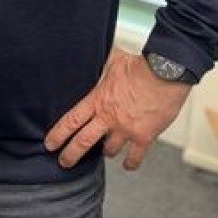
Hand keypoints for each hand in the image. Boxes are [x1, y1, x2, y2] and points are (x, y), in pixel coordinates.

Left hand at [44, 48, 191, 170]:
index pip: (71, 120)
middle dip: (71, 155)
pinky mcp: (144, 136)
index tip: (50, 144)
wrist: (167, 73)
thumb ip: (101, 63)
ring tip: (105, 152)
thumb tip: (93, 53)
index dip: (58, 134)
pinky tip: (128, 164)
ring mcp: (126, 129)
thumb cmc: (141, 66)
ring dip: (106, 152)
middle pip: (83, 141)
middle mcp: (109, 117)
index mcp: (98, 100)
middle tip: (64, 162)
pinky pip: (135, 156)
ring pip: (109, 150)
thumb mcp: (113, 60)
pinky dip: (131, 163)